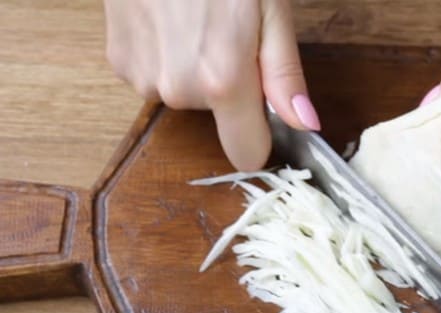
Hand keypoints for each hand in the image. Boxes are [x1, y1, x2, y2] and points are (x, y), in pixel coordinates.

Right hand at [103, 0, 319, 170]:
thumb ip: (284, 74)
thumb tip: (304, 123)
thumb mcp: (270, 11)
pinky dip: (167, 57)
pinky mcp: (118, 64)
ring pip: (186, 97)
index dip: (262, 135)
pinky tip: (169, 20)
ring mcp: (143, 78)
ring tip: (196, 20)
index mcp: (222, 80)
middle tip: (230, 35)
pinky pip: (157, 78)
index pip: (247, 152)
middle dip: (229, 87)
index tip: (266, 112)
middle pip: (217, 118)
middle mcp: (178, 90)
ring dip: (196, 70)